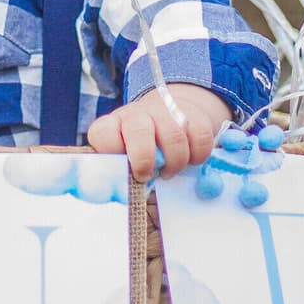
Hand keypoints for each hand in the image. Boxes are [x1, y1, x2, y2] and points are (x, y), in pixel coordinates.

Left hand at [88, 82, 233, 181]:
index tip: (125, 170)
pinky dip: (198, 155)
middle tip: (148, 175)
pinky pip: (200, 138)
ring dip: (175, 163)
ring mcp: (166, 112)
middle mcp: (137, 115)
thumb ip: (120, 171)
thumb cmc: (141, 146)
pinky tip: (191, 159)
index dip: (113, 154)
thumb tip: (119, 192)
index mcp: (113, 125)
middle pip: (139, 132)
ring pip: (174, 137)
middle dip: (144, 160)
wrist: (169, 114)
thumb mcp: (125, 157)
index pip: (104, 134)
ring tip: (170, 170)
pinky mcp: (194, 115)